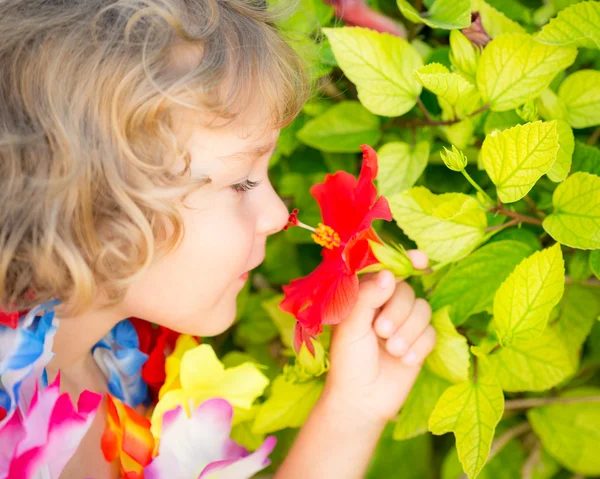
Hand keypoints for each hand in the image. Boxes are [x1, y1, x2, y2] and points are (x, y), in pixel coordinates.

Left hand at [321, 250, 435, 426]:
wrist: (362, 400)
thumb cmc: (348, 360)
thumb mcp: (351, 326)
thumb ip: (368, 297)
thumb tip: (389, 274)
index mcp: (366, 296)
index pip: (386, 270)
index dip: (404, 261)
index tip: (420, 260)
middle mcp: (386, 305)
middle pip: (408, 291)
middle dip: (398, 312)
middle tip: (381, 332)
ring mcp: (405, 323)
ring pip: (423, 310)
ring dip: (409, 331)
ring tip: (392, 350)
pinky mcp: (420, 342)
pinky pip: (432, 332)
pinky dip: (419, 346)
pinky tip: (405, 361)